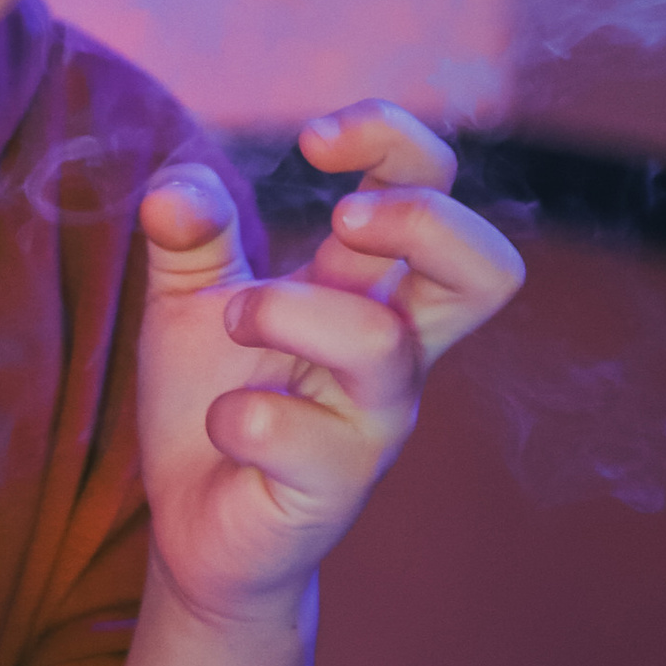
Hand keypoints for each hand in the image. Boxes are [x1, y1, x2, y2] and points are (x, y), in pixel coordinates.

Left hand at [134, 101, 523, 629]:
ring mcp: (373, 424)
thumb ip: (189, 233)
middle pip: (489, 269)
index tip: (313, 141)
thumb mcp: (190, 298)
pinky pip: (294, 434)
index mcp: (370, 289)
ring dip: (285, 310)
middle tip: (336, 221)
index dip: (394, 138)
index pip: (438, 190)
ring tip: (234, 322)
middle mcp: (395, 351)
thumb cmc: (214, 398)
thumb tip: (175, 189)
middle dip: (418, 217)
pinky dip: (237, 415)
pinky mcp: (333, 489)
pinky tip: (223, 427)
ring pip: (379, 345)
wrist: (196, 527)